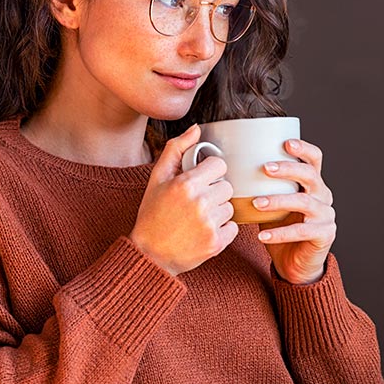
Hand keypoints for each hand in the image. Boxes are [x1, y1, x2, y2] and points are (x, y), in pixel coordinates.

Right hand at [130, 124, 238, 276]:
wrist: (149, 254)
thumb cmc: (152, 214)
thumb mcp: (157, 178)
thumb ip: (176, 150)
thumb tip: (196, 128)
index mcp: (186, 184)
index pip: (219, 165)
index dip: (210, 172)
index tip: (200, 181)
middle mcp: (200, 203)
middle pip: (227, 186)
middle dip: (214, 192)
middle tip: (196, 202)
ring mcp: (209, 224)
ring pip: (230, 207)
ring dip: (218, 211)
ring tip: (198, 218)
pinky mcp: (216, 243)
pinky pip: (233, 227)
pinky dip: (222, 229)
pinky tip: (203, 231)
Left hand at [254, 139, 335, 284]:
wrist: (295, 263)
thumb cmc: (280, 228)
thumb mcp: (270, 203)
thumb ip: (259, 187)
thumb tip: (227, 169)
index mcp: (312, 183)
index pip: (314, 159)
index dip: (303, 148)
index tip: (285, 143)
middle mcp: (323, 196)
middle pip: (311, 175)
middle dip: (288, 169)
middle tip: (264, 168)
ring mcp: (326, 215)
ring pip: (305, 202)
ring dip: (279, 200)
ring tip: (256, 203)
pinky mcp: (324, 235)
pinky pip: (302, 231)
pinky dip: (280, 233)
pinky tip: (262, 235)